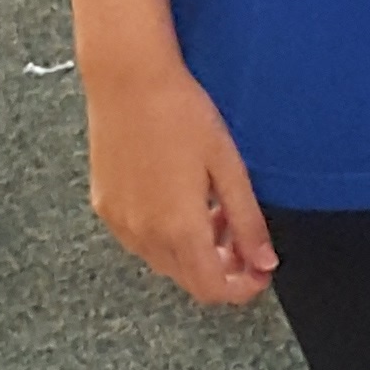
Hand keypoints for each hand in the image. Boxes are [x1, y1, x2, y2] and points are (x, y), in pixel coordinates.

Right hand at [83, 51, 278, 302]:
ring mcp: (120, 222)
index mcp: (179, 228)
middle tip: (244, 239)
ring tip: (215, 211)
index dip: (243, 288)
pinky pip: (141, 240)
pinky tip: (182, 202)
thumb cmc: (180, 113)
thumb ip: (248, 221)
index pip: (213, 289)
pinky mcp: (105, 206)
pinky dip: (167, 236)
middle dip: (223, 269)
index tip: (261, 271)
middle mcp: (144, 234)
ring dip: (195, 252)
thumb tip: (265, 261)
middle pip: (189, 280)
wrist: (127, 80)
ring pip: (165, 262)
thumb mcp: (228, 166)